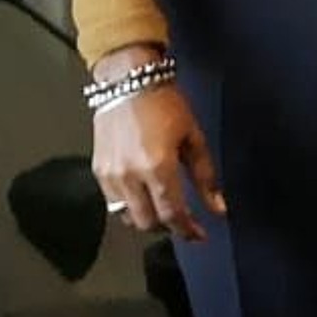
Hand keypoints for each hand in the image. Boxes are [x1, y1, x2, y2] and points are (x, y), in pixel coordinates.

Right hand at [92, 70, 223, 245]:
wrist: (128, 82)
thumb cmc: (166, 105)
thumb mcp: (194, 138)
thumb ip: (205, 177)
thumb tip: (219, 209)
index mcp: (156, 167)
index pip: (172, 214)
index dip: (188, 230)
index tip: (200, 235)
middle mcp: (129, 176)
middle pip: (147, 222)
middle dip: (168, 227)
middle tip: (184, 221)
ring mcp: (110, 175)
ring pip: (128, 217)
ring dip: (148, 219)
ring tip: (165, 209)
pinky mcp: (97, 170)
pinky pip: (113, 203)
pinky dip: (130, 207)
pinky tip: (145, 197)